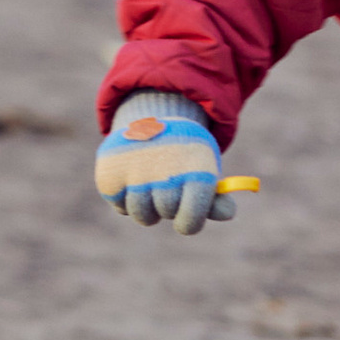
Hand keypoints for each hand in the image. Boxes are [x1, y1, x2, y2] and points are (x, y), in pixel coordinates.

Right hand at [93, 98, 229, 233]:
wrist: (152, 116)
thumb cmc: (184, 154)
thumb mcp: (202, 170)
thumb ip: (214, 198)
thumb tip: (228, 214)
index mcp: (196, 168)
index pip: (191, 218)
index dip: (188, 223)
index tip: (185, 219)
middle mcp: (166, 168)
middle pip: (165, 212)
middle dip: (167, 207)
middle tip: (168, 188)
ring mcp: (136, 170)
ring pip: (141, 214)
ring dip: (146, 207)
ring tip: (151, 184)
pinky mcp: (111, 172)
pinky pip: (120, 206)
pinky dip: (126, 199)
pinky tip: (133, 179)